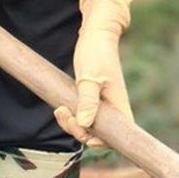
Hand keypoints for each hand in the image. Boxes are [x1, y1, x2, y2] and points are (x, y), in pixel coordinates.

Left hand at [55, 0, 134, 146]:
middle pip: (99, 134)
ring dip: (73, 124)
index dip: (101, 142)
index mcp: (119, 105)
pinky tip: (61, 108)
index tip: (83, 133)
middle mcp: (113, 108)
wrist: (95, 34)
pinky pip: (84, 115)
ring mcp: (103, 104)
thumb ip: (88, 101)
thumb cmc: (96, 53)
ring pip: (89, 126)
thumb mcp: (89, 77)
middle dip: (79, 132)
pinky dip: (72, 115)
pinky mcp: (93, 99)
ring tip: (59, 109)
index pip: (118, 136)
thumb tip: (85, 124)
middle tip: (64, 114)